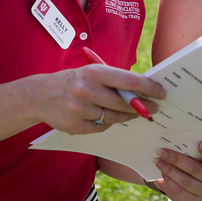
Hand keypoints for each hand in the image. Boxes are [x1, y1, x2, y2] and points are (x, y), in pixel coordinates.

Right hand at [31, 64, 165, 133]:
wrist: (40, 95)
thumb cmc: (74, 81)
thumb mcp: (92, 73)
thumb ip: (115, 80)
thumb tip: (143, 89)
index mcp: (95, 73)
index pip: (129, 81)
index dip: (149, 88)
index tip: (161, 93)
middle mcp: (87, 90)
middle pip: (124, 103)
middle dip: (142, 106)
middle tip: (154, 108)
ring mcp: (80, 110)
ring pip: (114, 117)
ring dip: (128, 116)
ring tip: (136, 114)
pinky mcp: (75, 126)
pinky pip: (102, 127)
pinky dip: (108, 123)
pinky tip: (110, 117)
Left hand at [151, 141, 201, 200]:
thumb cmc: (200, 165)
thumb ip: (194, 152)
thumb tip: (174, 146)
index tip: (200, 144)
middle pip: (195, 169)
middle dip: (176, 160)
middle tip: (162, 153)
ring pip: (185, 183)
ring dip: (169, 172)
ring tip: (159, 163)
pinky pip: (180, 194)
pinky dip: (169, 185)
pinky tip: (162, 177)